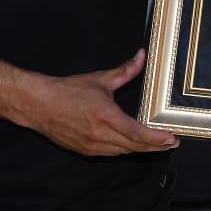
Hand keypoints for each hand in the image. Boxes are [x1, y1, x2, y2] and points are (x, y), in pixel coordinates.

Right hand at [0, 50, 178, 156]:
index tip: (171, 138)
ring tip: (156, 144)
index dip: (156, 138)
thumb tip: (142, 56)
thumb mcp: (100, 79)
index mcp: (105, 116)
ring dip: (140, 149)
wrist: (38, 105)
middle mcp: (99, 135)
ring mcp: (91, 146)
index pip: (137, 133)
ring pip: (123, 152)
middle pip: (134, 146)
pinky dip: (124, 150)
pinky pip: (110, 154)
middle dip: (155, 146)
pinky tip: (132, 144)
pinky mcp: (84, 151)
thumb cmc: (67, 91)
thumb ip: (125, 70)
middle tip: (171, 143)